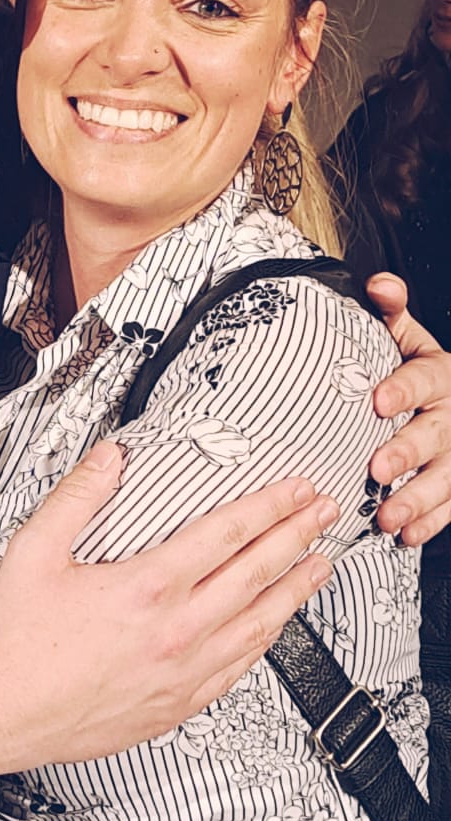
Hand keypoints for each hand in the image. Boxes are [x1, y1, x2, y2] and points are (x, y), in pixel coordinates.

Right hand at [0, 441, 335, 769]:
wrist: (2, 712)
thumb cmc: (16, 639)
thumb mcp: (35, 550)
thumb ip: (78, 496)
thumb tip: (111, 457)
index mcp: (146, 586)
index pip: (226, 533)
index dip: (267, 505)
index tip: (293, 489)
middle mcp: (176, 630)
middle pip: (255, 572)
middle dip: (296, 536)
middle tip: (324, 513)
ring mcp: (183, 671)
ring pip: (259, 623)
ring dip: (294, 588)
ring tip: (320, 566)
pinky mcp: (178, 704)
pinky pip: (239, 668)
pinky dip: (266, 640)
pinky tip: (275, 626)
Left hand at [364, 272, 450, 545]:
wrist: (450, 400)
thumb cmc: (415, 369)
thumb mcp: (407, 338)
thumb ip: (391, 313)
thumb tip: (379, 284)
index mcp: (439, 375)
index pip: (423, 379)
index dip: (402, 389)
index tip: (377, 401)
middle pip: (434, 434)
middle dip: (408, 452)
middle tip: (378, 467)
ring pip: (445, 478)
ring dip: (417, 499)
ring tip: (388, 516)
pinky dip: (430, 523)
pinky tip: (407, 535)